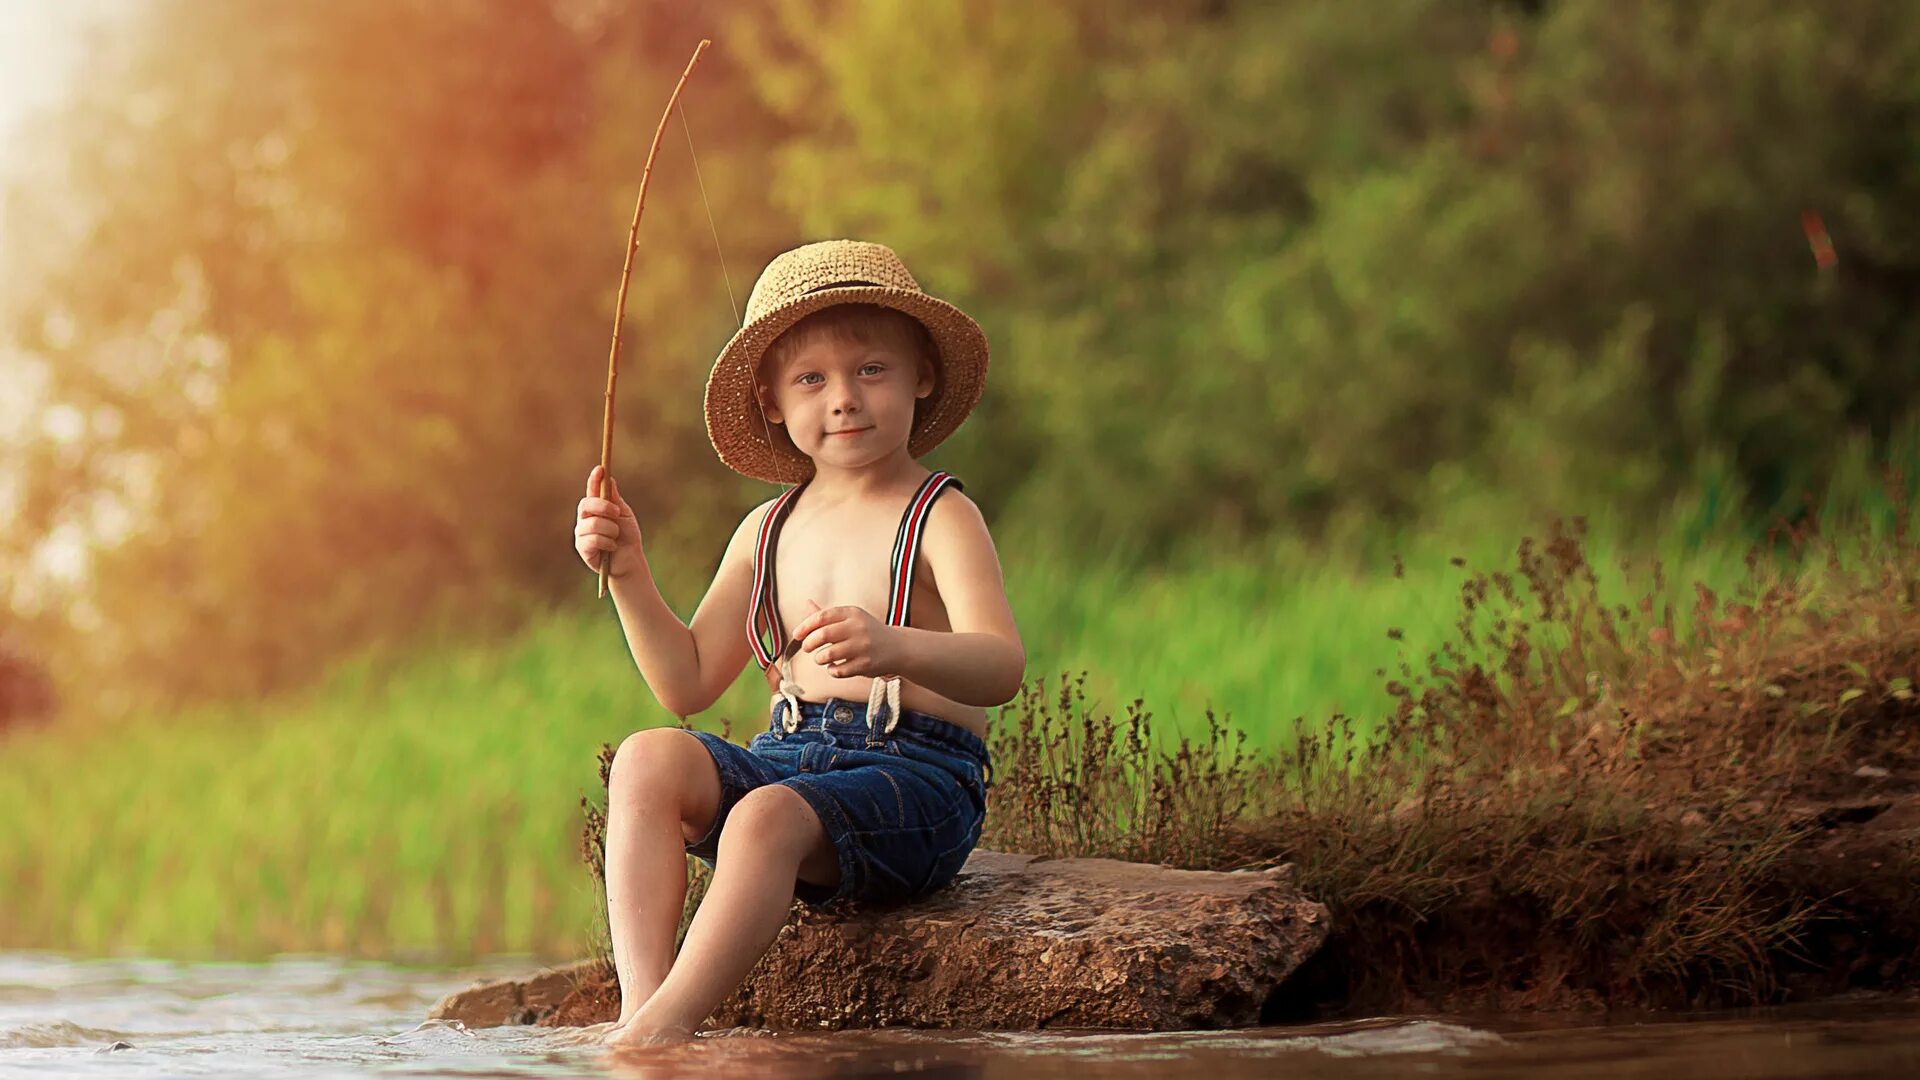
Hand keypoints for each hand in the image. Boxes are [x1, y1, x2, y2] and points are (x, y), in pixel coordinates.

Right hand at [575, 465, 643, 579]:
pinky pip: (593, 540)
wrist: (630, 561)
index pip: (591, 491)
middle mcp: (585, 519)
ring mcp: (581, 533)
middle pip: (586, 504)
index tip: (600, 469)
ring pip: (592, 524)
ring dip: (611, 530)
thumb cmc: (627, 537)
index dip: (594, 480)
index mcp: (596, 508)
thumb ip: (616, 500)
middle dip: (603, 506)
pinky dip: (608, 543)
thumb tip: (609, 480)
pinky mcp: (582, 548)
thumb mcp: (625, 515)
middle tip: (617, 513)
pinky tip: (612, 548)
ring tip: (616, 537)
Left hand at [792, 598, 899, 677]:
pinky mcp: (866, 665)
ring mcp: (863, 647)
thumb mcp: (850, 619)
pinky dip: (832, 670)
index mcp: (852, 613)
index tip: (797, 634)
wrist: (898, 648)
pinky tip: (834, 667)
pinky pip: (838, 671)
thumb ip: (827, 615)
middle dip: (809, 643)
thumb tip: (806, 604)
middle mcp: (858, 628)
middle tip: (807, 648)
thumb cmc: (868, 632)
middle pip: (823, 635)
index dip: (805, 626)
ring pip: (828, 654)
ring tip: (822, 658)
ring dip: (819, 658)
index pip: (822, 616)